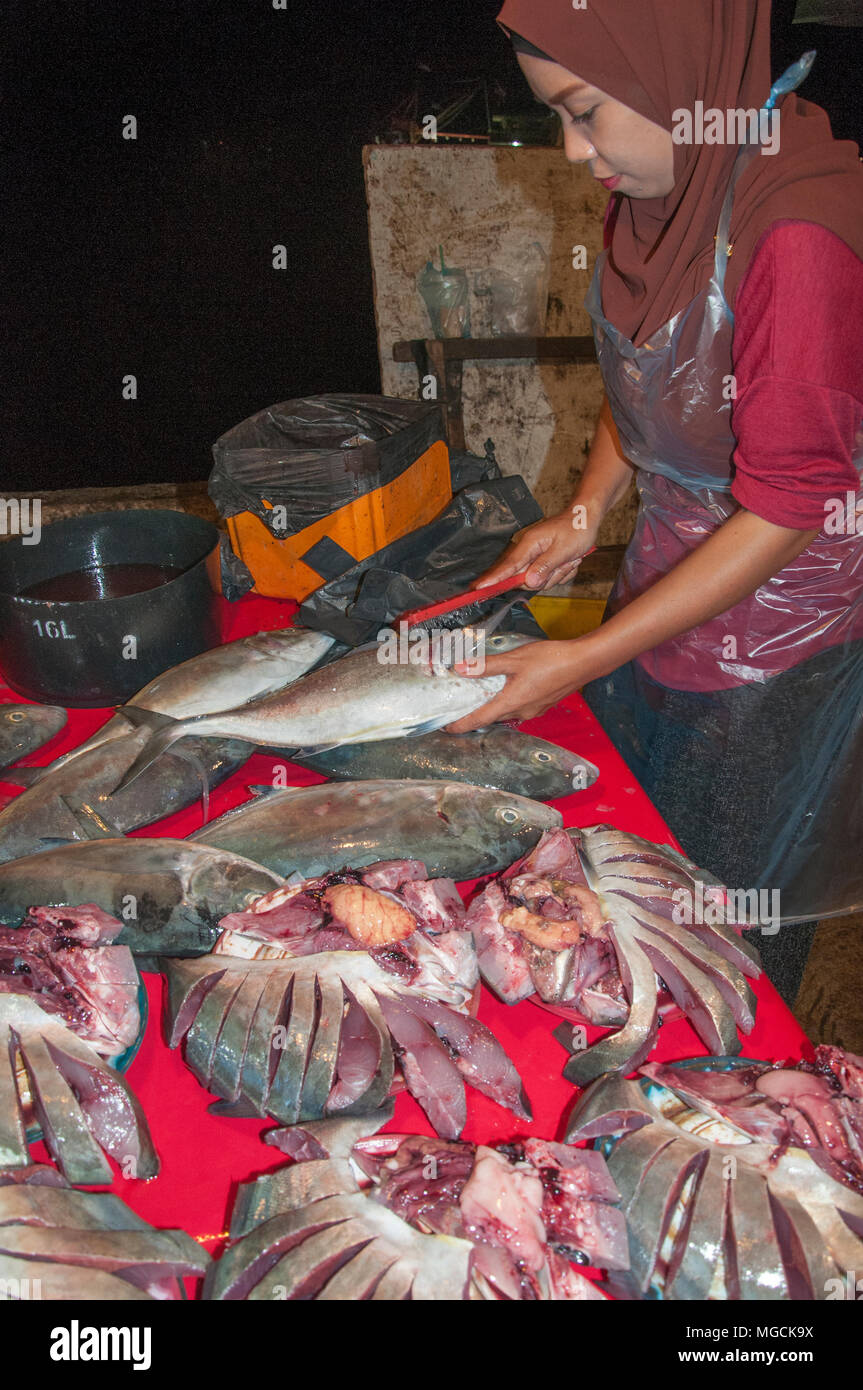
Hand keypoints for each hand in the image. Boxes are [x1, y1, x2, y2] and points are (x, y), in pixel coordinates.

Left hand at [446, 639, 593, 732]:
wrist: (583, 662)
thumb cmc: (551, 659)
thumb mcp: (515, 659)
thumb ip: (486, 665)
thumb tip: (459, 669)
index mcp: (511, 702)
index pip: (478, 720)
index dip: (460, 724)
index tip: (445, 727)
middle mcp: (521, 712)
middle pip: (491, 718)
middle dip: (473, 714)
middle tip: (457, 706)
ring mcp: (533, 710)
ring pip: (505, 713)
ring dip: (491, 708)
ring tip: (477, 696)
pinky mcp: (542, 705)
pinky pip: (518, 708)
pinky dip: (506, 702)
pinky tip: (504, 689)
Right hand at [475, 510, 598, 592]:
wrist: (586, 519)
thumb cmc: (576, 529)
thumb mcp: (563, 550)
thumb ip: (545, 566)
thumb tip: (528, 582)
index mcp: (529, 544)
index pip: (508, 566)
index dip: (493, 578)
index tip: (478, 588)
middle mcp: (528, 551)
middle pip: (526, 579)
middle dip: (547, 578)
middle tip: (565, 564)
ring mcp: (535, 558)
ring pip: (539, 581)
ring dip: (557, 574)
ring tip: (569, 559)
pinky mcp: (543, 563)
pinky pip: (549, 578)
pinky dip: (562, 573)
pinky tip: (570, 561)